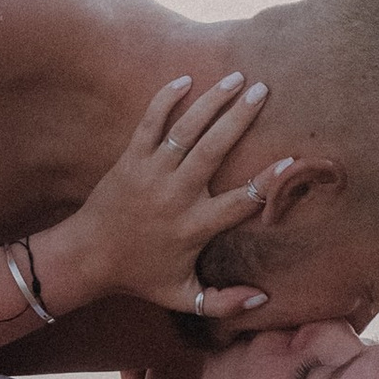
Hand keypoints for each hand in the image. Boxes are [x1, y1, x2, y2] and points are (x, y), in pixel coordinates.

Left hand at [40, 71, 288, 319]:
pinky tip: (186, 78)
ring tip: (237, 77)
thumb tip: (263, 300)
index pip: (239, 201)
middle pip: (213, 150)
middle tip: (264, 90)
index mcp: (194, 227)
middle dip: (239, 118)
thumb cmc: (139, 276)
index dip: (267, 182)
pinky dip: (166, 99)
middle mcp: (175, 195)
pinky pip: (149, 123)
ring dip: (212, 101)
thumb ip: (222, 301)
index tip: (292, 160)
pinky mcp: (129, 159)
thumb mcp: (182, 298)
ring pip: (185, 130)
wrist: (86, 257)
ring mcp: (150, 173)